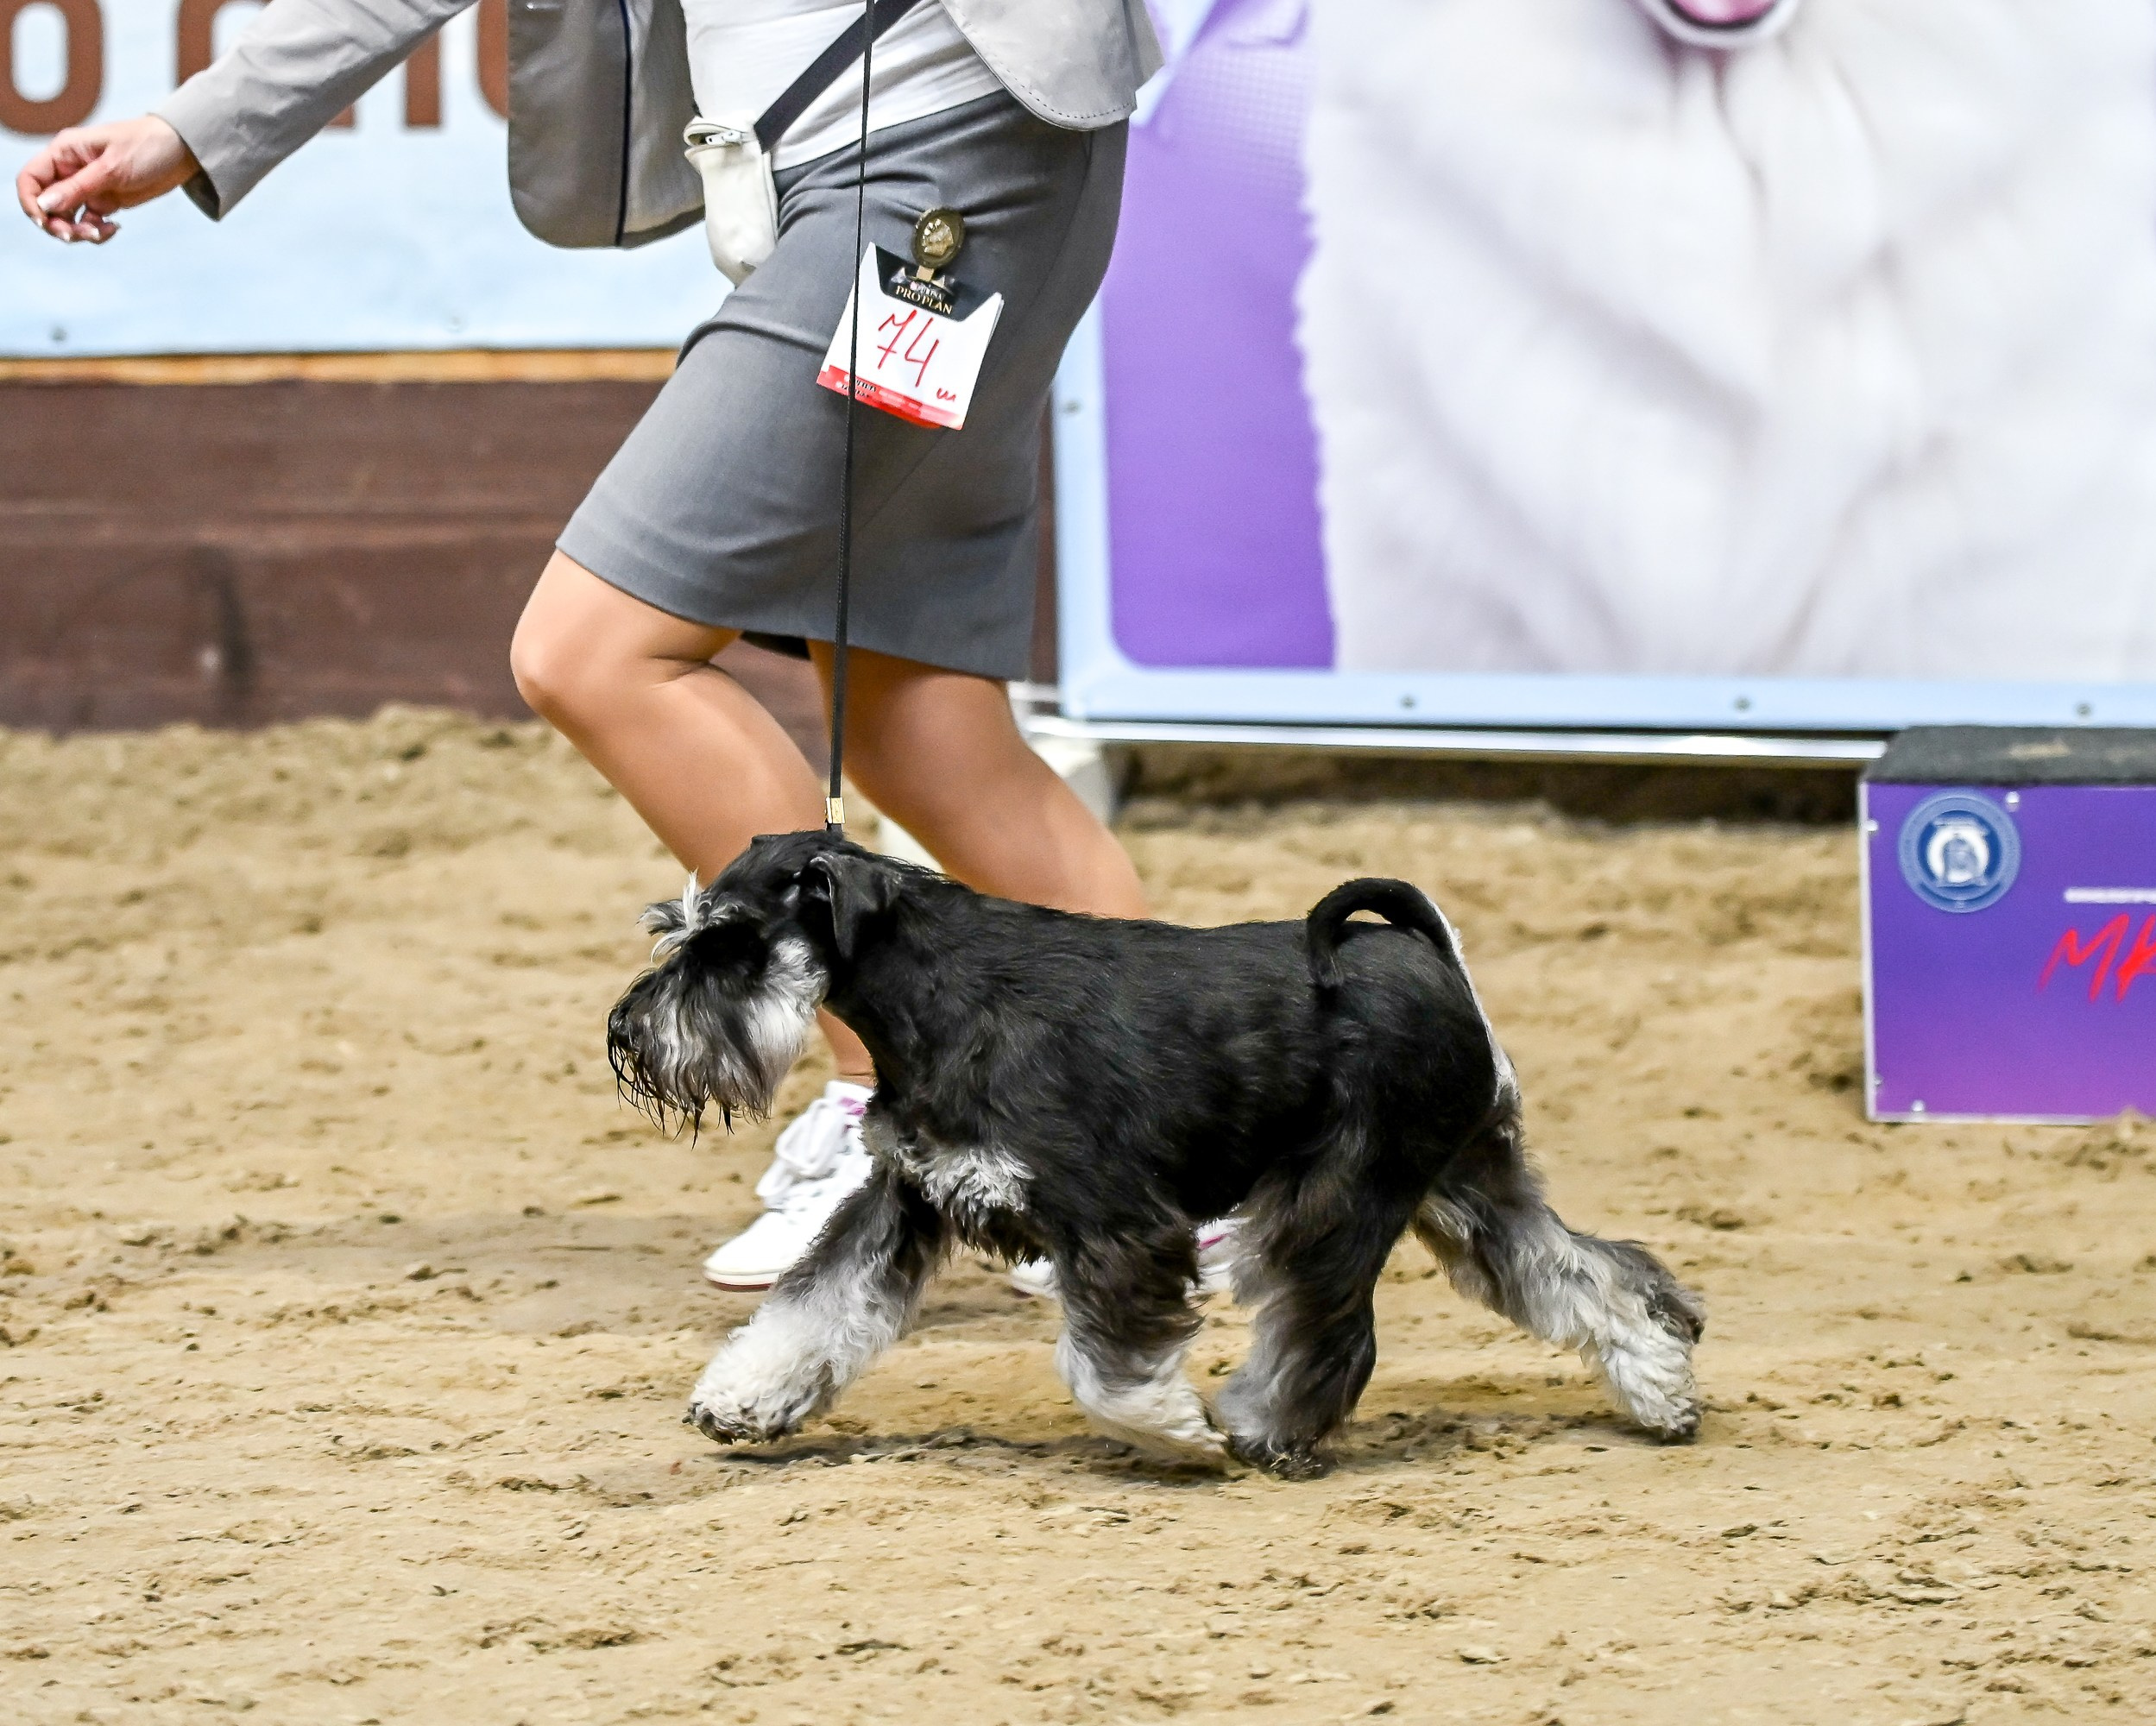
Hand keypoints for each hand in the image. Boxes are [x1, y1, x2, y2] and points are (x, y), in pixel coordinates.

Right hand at [16, 115, 199, 243]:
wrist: (180, 150)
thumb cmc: (145, 147)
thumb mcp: (111, 168)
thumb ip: (77, 188)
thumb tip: (44, 205)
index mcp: (63, 153)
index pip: (30, 179)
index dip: (31, 202)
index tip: (45, 221)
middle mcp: (69, 170)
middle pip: (46, 204)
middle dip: (57, 224)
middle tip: (79, 234)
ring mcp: (86, 187)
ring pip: (66, 218)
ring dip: (78, 231)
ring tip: (102, 232)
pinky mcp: (104, 201)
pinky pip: (89, 223)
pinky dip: (97, 231)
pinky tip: (115, 228)